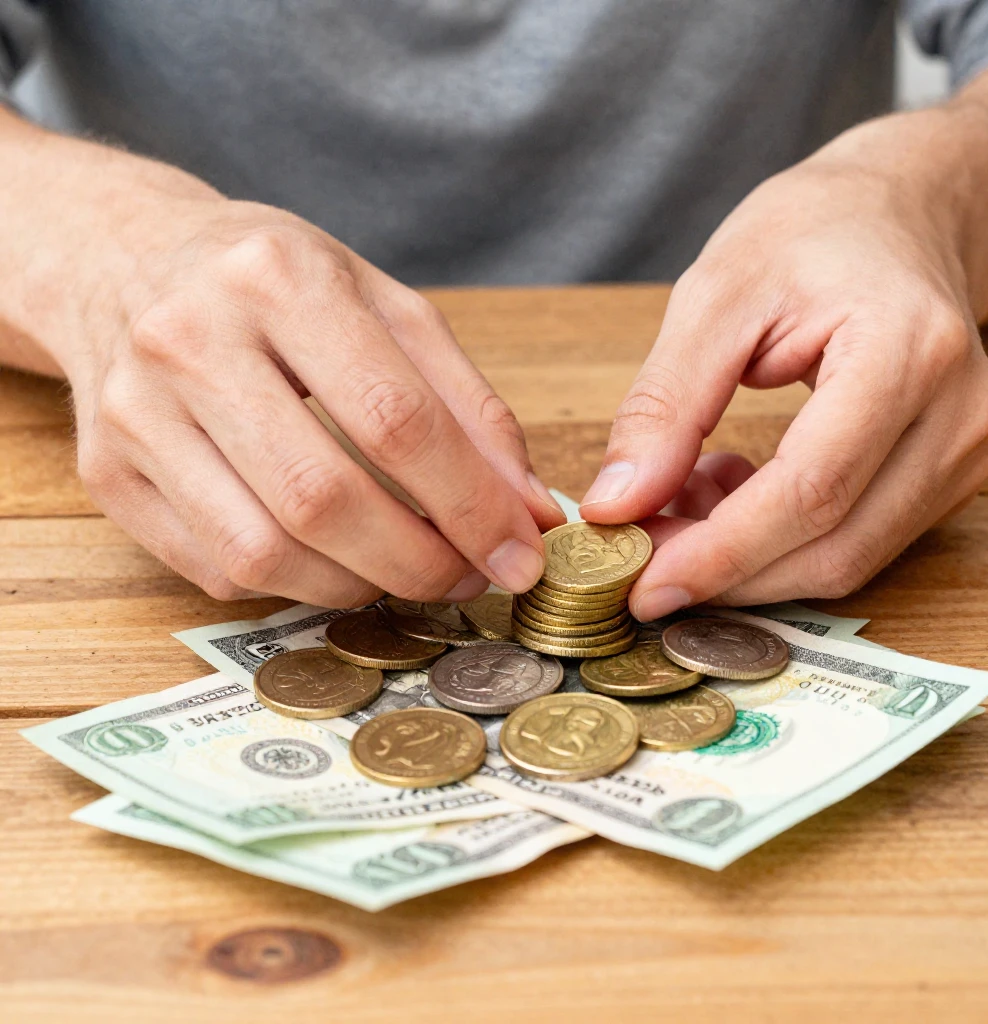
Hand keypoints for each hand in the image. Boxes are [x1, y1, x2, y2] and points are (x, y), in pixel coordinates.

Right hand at [35, 145, 562, 604]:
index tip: (519, 554)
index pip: (394, 419)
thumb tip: (529, 510)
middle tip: (467, 576)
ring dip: (358, 586)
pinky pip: (215, 568)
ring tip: (406, 570)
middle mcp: (191, 340)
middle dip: (418, 562)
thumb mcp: (383, 305)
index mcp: (278, 278)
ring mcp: (134, 413)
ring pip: (262, 551)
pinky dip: (293, 586)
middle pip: (323, 497)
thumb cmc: (273, 284)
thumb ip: (467, 404)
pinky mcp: (106, 474)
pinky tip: (331, 560)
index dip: (470, 504)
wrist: (122, 258)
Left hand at [581, 119, 987, 618]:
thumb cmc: (809, 234)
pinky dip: (777, 539)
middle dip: (726, 571)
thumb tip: (618, 504)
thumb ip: (665, 405)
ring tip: (680, 503)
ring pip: (848, 558)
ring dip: (747, 559)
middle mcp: (956, 414)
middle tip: (641, 559)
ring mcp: (963, 449)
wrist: (897, 212)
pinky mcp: (946, 471)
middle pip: (836, 545)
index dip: (721, 553)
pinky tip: (726, 489)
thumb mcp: (714, 297)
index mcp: (904, 352)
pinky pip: (857, 538)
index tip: (643, 586)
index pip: (811, 489)